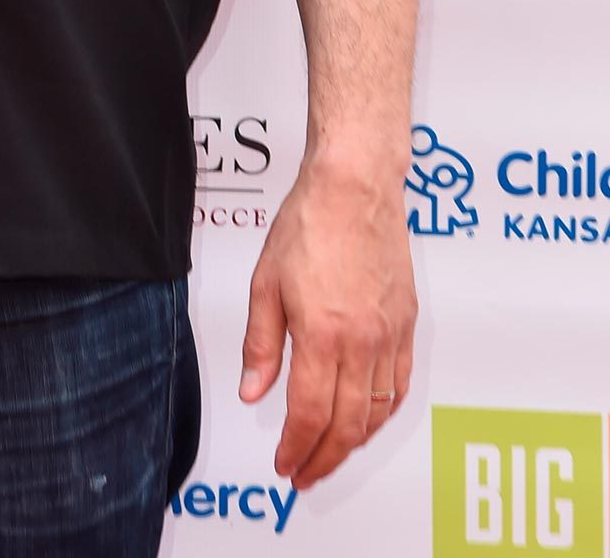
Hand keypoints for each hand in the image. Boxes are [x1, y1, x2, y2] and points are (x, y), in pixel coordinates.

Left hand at [238, 157, 415, 489]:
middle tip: (305, 473)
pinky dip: (382, 414)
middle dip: (325, 459)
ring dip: (354, 442)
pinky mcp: (407, 325)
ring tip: (330, 453)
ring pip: (378, 412)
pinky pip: (400, 386)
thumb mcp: (266, 283)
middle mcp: (363, 342)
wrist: (354, 187)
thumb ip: (260, 344)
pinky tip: (365, 418)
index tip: (284, 464)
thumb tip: (254, 392)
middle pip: (348, 425)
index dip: (296, 448)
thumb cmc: (309, 224)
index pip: (311, 414)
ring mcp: (390, 336)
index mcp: (323, 334)